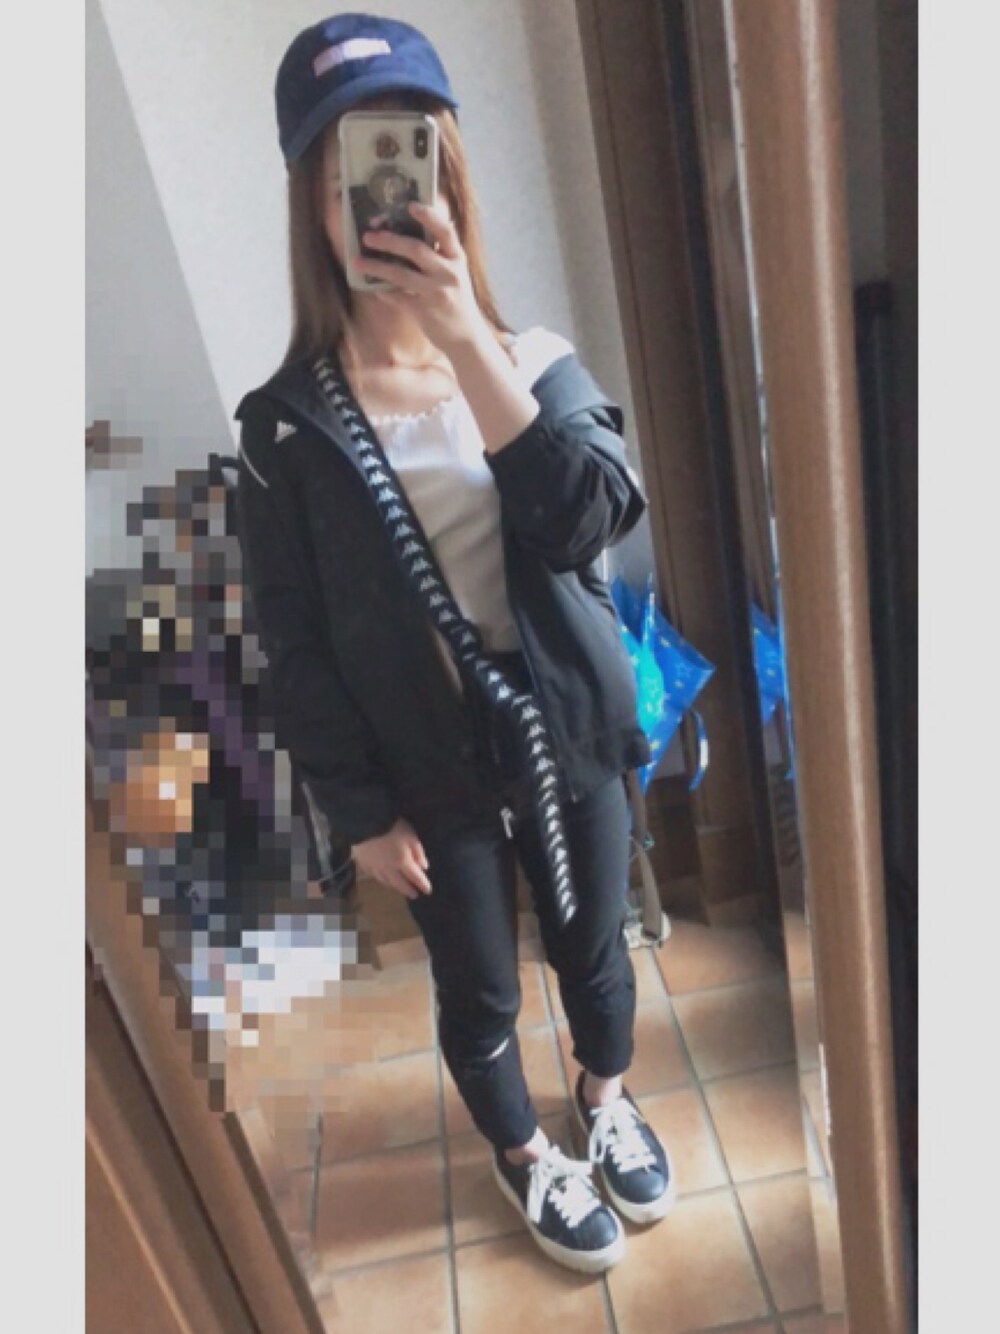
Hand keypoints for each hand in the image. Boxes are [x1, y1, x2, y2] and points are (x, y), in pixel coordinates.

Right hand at [351, 816, 432, 900]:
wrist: (366, 823)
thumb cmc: (392, 827)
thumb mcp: (411, 835)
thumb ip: (418, 852)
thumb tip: (424, 867)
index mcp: (402, 862)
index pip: (415, 877)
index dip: (422, 885)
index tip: (428, 891)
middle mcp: (389, 868)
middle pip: (399, 883)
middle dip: (408, 890)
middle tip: (414, 895)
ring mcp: (374, 866)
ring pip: (385, 881)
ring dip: (393, 886)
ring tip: (398, 888)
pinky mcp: (362, 862)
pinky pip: (371, 875)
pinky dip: (378, 878)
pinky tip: (380, 878)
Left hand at [352, 201, 489, 354]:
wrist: (467, 337)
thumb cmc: (457, 301)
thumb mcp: (456, 274)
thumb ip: (440, 255)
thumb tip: (409, 234)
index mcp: (458, 259)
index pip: (445, 232)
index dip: (428, 216)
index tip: (409, 205)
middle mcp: (449, 274)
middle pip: (415, 249)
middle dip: (388, 240)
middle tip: (367, 236)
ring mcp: (437, 293)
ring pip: (401, 274)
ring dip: (376, 266)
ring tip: (358, 261)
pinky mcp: (425, 312)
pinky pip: (398, 298)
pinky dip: (383, 291)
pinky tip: (373, 288)